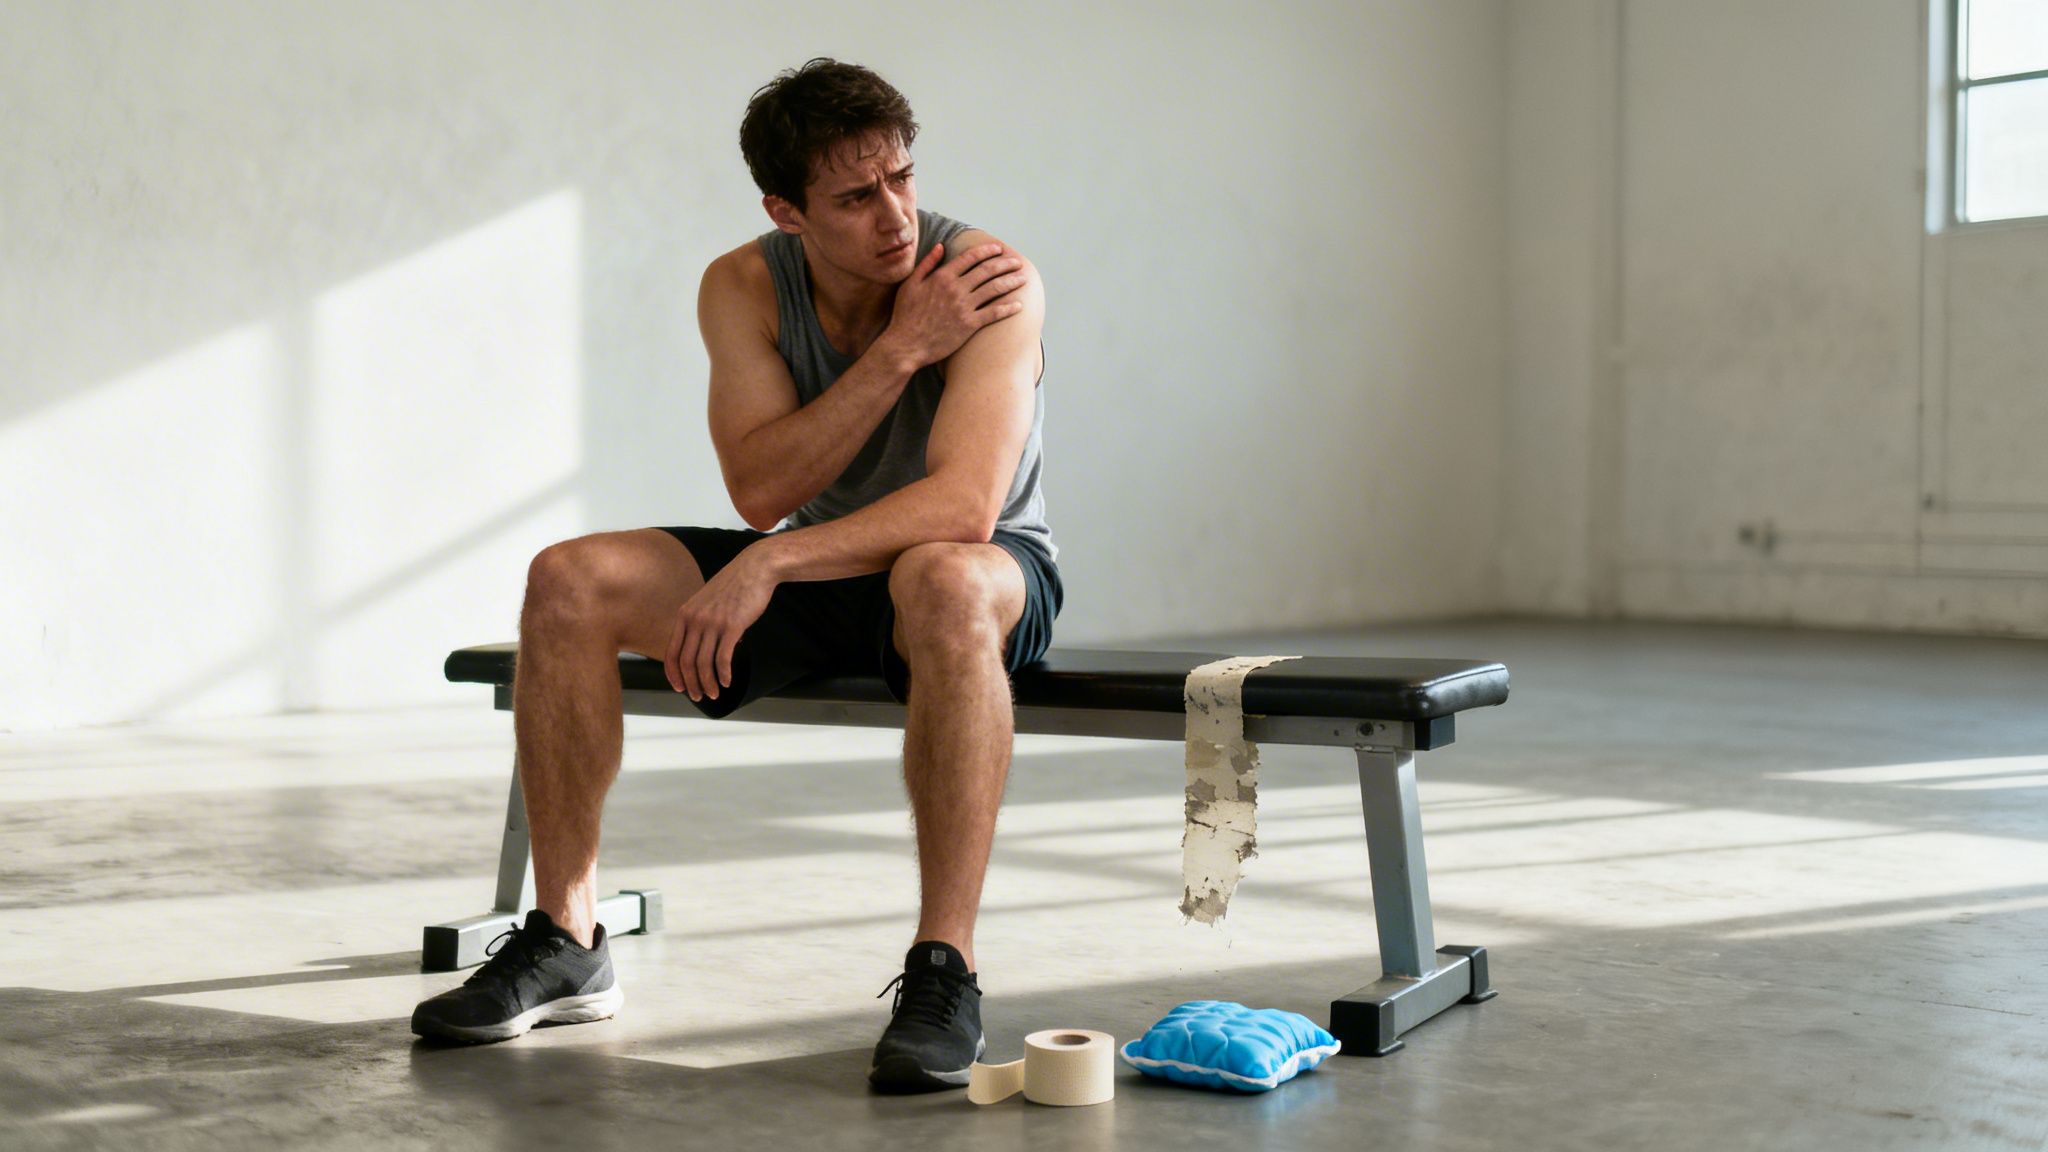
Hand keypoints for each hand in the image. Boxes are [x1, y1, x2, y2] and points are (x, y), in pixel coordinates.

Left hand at [664, 548, 776, 701]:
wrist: (754, 568)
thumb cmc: (734, 586)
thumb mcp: (706, 601)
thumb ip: (699, 621)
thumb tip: (703, 647)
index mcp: (685, 615)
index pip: (671, 652)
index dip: (673, 674)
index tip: (680, 687)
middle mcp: (695, 620)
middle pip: (686, 662)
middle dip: (691, 684)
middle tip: (699, 697)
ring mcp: (712, 623)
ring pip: (703, 664)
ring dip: (708, 684)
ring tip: (715, 694)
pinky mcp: (732, 626)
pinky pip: (723, 658)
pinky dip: (723, 674)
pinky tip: (728, 681)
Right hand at [882, 242, 1028, 369]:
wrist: (906, 345)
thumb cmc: (905, 315)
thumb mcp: (910, 284)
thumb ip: (927, 264)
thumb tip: (940, 246)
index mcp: (942, 276)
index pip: (970, 258)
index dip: (987, 251)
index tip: (998, 249)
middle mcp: (956, 289)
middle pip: (987, 271)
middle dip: (1004, 264)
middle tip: (1016, 262)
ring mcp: (964, 307)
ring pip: (994, 289)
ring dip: (1011, 282)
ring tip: (1023, 279)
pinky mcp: (969, 325)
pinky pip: (993, 313)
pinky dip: (1008, 308)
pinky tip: (1019, 305)